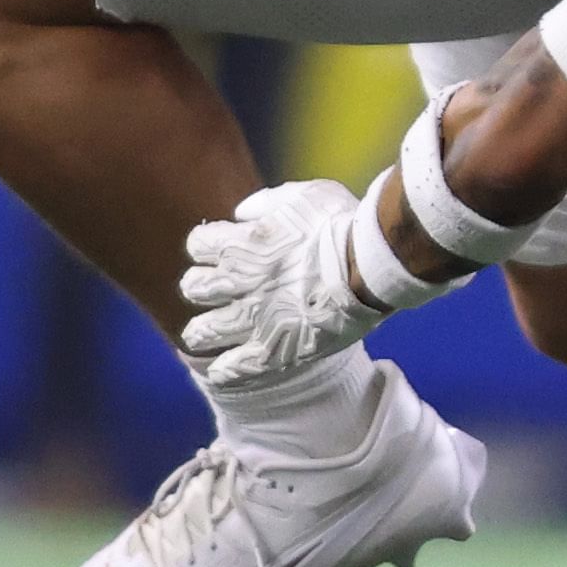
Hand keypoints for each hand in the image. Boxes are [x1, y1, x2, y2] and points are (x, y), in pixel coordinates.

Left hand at [177, 179, 390, 385]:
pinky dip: (226, 370)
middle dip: (197, 286)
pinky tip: (219, 371)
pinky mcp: (276, 349)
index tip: (216, 246)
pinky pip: (240, 366)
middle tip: (205, 288)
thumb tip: (241, 213)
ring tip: (197, 334)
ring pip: (207, 330)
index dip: (205, 244)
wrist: (371, 264)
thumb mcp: (302, 196)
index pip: (198, 244)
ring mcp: (256, 319)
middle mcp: (240, 282)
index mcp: (243, 243)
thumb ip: (265, 203)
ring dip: (200, 331)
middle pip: (195, 287)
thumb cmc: (341, 223)